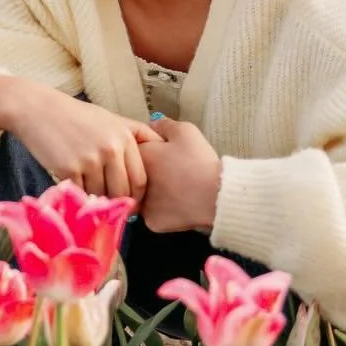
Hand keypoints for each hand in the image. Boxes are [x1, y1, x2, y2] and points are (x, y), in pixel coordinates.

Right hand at [0, 76, 160, 199]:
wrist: (37, 110)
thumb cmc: (75, 115)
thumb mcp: (110, 119)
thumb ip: (133, 135)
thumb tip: (158, 153)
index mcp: (124, 137)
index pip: (141, 179)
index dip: (137, 196)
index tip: (129, 202)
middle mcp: (111, 149)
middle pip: (123, 191)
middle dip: (117, 202)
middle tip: (109, 205)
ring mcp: (90, 160)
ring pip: (102, 195)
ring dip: (96, 198)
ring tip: (89, 191)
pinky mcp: (69, 169)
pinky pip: (81, 193)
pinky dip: (79, 194)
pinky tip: (74, 185)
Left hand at [139, 117, 222, 231]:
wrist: (215, 195)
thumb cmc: (199, 161)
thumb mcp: (185, 132)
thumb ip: (164, 125)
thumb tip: (153, 124)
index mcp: (139, 157)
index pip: (130, 151)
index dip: (148, 152)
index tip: (163, 155)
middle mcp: (132, 181)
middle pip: (133, 176)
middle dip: (147, 173)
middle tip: (170, 174)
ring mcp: (140, 204)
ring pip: (141, 197)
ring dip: (152, 194)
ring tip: (175, 190)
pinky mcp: (151, 222)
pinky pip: (153, 215)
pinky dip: (163, 211)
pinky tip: (177, 205)